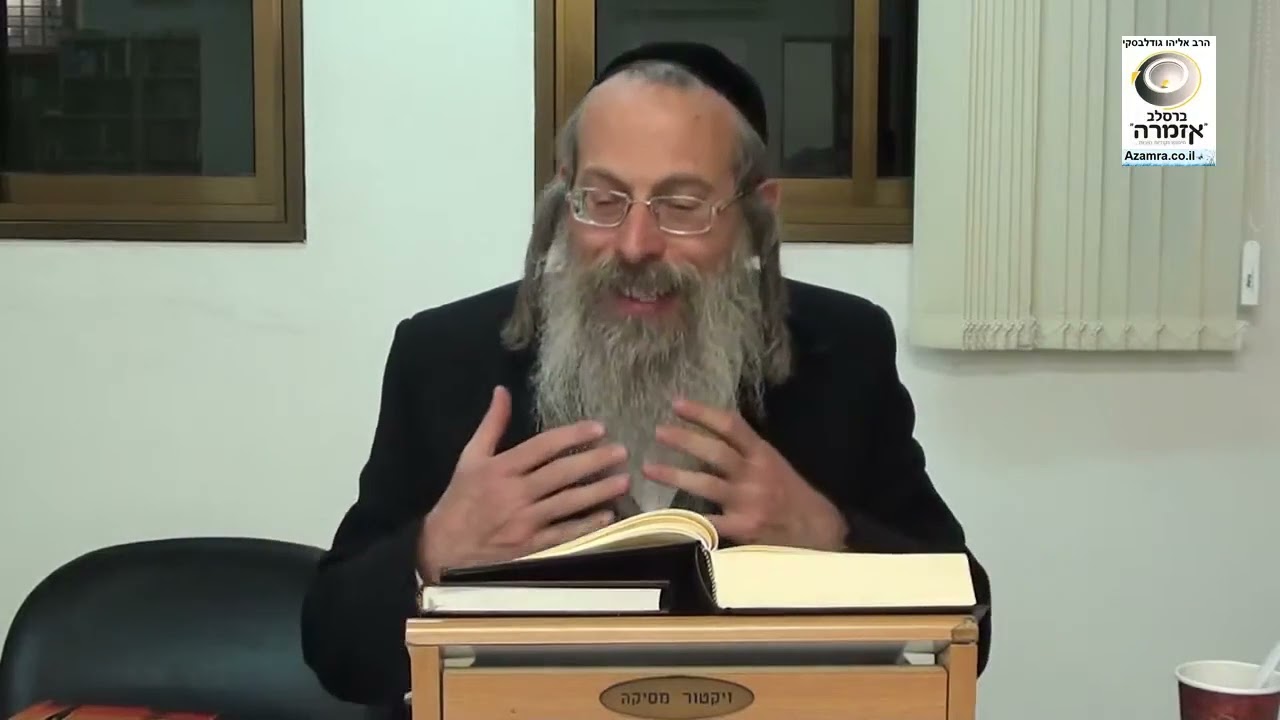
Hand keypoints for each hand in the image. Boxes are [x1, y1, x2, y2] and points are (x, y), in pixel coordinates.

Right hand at [418, 386, 628, 580]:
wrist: (443, 548)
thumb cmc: (460, 498)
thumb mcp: (470, 457)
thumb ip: (491, 424)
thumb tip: (502, 391)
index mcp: (500, 468)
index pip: (543, 446)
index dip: (572, 435)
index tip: (599, 428)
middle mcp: (514, 493)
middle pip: (561, 473)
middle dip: (594, 461)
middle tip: (621, 451)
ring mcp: (524, 521)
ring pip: (567, 503)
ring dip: (598, 491)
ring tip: (624, 480)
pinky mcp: (529, 546)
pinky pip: (563, 534)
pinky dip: (586, 525)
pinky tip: (608, 516)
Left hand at [643, 397, 847, 549]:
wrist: (820, 533)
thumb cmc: (794, 497)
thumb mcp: (776, 466)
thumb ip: (748, 453)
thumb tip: (711, 437)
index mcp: (763, 454)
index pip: (731, 426)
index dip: (702, 413)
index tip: (677, 404)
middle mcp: (754, 474)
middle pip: (715, 450)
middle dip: (684, 438)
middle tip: (659, 431)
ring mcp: (748, 501)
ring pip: (705, 483)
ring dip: (674, 475)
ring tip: (649, 468)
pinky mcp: (743, 528)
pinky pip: (708, 522)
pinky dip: (687, 519)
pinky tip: (664, 516)